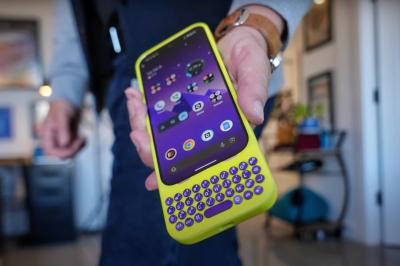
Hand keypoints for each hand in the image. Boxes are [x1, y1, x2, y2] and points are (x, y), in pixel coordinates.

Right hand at [39, 100, 84, 158]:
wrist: (70, 102)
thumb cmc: (63, 106)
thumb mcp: (63, 115)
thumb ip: (63, 129)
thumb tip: (64, 143)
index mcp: (46, 134)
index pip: (50, 151)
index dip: (61, 153)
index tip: (73, 147)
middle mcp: (53, 139)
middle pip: (61, 154)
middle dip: (73, 149)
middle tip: (81, 139)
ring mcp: (61, 140)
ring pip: (69, 152)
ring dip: (78, 147)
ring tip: (83, 137)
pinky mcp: (69, 139)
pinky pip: (74, 148)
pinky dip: (81, 145)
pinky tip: (84, 138)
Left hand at [126, 26, 272, 190]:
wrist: (237, 43)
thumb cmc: (250, 60)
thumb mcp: (254, 70)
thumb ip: (253, 91)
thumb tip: (254, 116)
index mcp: (226, 130)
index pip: (204, 159)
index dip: (179, 175)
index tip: (156, 179)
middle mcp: (206, 129)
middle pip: (174, 151)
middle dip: (150, 148)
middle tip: (137, 134)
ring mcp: (190, 117)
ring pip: (161, 133)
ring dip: (141, 124)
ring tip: (133, 103)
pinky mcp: (180, 102)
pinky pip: (158, 111)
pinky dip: (143, 106)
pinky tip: (134, 95)